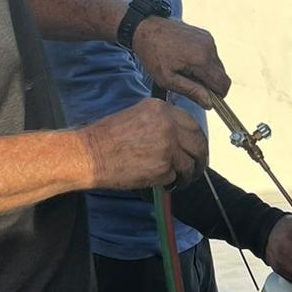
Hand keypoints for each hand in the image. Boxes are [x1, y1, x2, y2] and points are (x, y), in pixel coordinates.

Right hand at [80, 99, 208, 190]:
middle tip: (198, 166)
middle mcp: (168, 125)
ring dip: (189, 173)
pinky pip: (175, 176)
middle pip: (198, 142)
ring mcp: (168, 146)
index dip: (197, 138)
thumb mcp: (137, 116)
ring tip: (183, 179)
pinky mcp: (164, 167)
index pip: (192, 123)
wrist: (90, 154)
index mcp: (161, 109)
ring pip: (190, 163)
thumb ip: (160, 122)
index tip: (197, 147)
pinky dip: (171, 181)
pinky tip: (163, 182)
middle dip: (201, 157)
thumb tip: (179, 136)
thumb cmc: (106, 138)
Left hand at [132, 17, 230, 106]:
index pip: (223, 84)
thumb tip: (209, 103)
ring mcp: (208, 40)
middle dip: (211, 84)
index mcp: (201, 60)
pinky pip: (212, 54)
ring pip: (217, 65)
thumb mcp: (167, 79)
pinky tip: (187, 60)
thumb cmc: (153, 55)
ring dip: (207, 72)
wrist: (146, 28)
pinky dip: (204, 61)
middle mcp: (209, 48)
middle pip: (222, 75)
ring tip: (186, 70)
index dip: (218, 95)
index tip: (206, 98)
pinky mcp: (205, 35)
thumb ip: (191, 91)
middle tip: (191, 83)